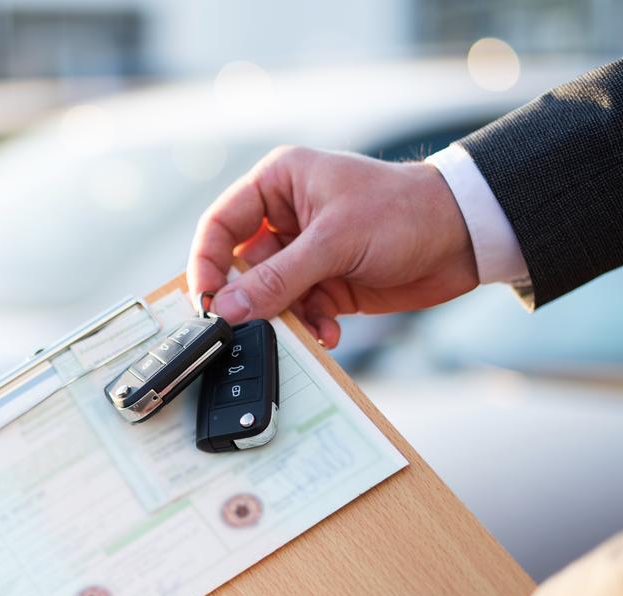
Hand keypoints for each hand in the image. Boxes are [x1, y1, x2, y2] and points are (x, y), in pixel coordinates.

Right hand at [188, 146, 478, 347]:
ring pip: (269, 295)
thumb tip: (229, 308)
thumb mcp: (335, 241)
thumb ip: (278, 278)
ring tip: (305, 329)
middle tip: (247, 325)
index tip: (206, 299)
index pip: (221, 223)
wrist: (468, 237)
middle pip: (241, 265)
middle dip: (249, 299)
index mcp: (278, 183)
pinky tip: (329, 333)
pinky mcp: (326, 283)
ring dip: (283, 318)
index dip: (206, 261)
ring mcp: (306, 253)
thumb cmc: (407, 211)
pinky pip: (299, 312)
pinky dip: (309, 327)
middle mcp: (285, 217)